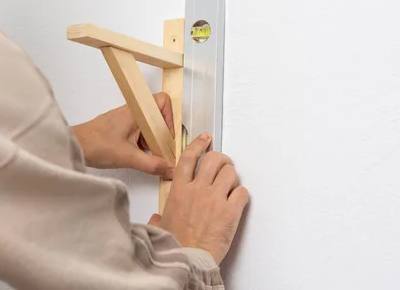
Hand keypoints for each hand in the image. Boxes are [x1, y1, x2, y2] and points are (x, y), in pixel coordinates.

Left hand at [72, 92, 174, 177]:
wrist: (74, 146)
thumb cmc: (95, 144)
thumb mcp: (128, 158)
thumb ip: (152, 164)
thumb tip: (170, 169)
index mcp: (136, 111)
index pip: (163, 101)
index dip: (169, 117)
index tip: (167, 135)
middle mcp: (132, 111)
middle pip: (158, 115)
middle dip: (162, 133)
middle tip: (159, 148)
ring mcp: (125, 119)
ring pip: (149, 124)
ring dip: (152, 139)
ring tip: (146, 154)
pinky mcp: (120, 127)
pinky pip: (139, 131)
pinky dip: (142, 142)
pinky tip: (136, 155)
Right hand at [157, 133, 249, 264]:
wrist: (188, 260)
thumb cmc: (175, 245)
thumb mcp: (161, 225)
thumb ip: (160, 217)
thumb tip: (156, 219)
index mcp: (179, 190)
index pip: (189, 157)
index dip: (199, 144)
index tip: (205, 139)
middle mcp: (197, 189)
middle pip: (214, 159)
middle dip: (221, 160)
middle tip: (223, 165)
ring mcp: (215, 199)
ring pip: (230, 172)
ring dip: (232, 177)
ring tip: (230, 186)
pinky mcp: (231, 211)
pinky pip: (242, 192)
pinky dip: (241, 195)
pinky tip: (237, 202)